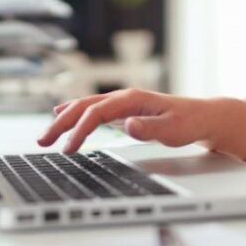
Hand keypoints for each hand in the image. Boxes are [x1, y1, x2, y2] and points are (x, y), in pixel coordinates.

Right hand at [37, 89, 213, 153]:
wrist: (203, 116)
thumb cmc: (189, 123)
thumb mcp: (172, 130)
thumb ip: (149, 129)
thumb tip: (127, 125)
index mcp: (132, 99)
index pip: (96, 113)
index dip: (79, 130)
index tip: (68, 148)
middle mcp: (123, 98)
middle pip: (84, 107)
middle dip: (61, 124)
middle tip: (42, 140)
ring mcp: (122, 103)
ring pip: (85, 107)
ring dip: (64, 120)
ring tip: (46, 134)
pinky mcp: (123, 111)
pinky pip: (92, 111)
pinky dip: (75, 115)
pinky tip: (63, 118)